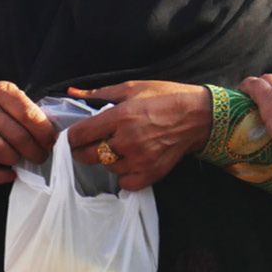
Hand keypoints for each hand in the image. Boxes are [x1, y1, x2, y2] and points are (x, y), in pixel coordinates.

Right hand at [0, 81, 55, 184]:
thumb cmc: (3, 114)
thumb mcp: (16, 105)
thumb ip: (33, 115)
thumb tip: (56, 138)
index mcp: (1, 91)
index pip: (28, 114)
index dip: (44, 133)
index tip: (52, 143)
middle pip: (17, 134)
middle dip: (35, 151)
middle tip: (41, 157)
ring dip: (15, 159)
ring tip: (21, 160)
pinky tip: (10, 173)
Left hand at [64, 81, 209, 190]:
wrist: (200, 116)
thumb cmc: (166, 98)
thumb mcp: (132, 88)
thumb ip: (99, 93)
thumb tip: (72, 92)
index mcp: (119, 116)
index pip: (79, 135)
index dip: (72, 137)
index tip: (76, 136)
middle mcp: (127, 140)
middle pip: (87, 156)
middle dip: (84, 150)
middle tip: (91, 144)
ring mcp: (139, 159)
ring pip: (107, 168)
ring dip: (108, 160)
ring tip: (120, 147)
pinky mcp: (151, 173)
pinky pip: (125, 182)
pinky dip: (125, 174)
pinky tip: (131, 161)